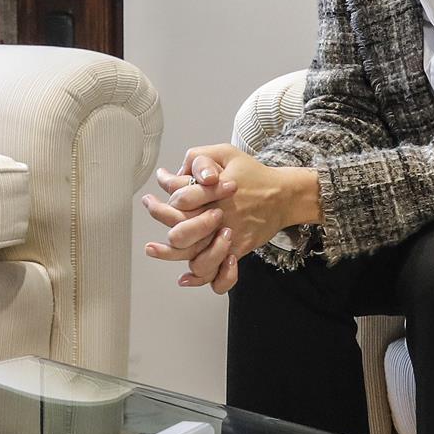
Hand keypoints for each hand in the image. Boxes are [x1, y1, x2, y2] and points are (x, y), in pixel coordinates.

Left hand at [144, 146, 321, 293]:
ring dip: (171, 255)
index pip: (180, 200)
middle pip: (183, 232)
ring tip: (152, 248)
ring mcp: (228, 239)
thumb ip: (199, 159)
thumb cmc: (253, 174)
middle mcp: (220, 219)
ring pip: (196, 257)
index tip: (154, 193)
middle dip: (162, 218)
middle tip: (150, 207)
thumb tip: (174, 174)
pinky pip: (219, 275)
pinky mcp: (237, 252)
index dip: (164, 197)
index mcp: (215, 194)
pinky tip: (184, 278)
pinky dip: (202, 280)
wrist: (284, 196)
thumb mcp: (226, 154)